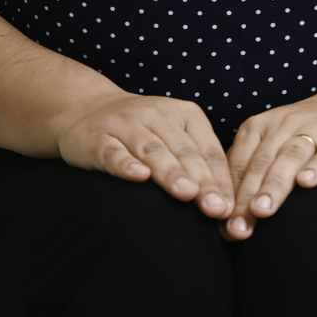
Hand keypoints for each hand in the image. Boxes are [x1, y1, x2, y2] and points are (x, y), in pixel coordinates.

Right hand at [56, 92, 235, 216]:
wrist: (85, 108)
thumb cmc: (141, 132)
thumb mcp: (174, 137)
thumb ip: (198, 163)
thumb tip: (225, 204)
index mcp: (185, 115)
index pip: (208, 150)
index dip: (221, 180)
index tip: (231, 208)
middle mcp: (157, 116)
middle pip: (185, 153)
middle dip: (203, 182)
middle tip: (217, 208)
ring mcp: (126, 126)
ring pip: (153, 151)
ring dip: (172, 173)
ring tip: (188, 194)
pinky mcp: (98, 139)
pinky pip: (114, 153)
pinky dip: (126, 165)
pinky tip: (138, 177)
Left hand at [221, 94, 316, 238]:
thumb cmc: (307, 139)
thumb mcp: (275, 149)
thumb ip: (251, 178)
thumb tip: (226, 224)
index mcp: (259, 127)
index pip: (239, 164)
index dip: (228, 195)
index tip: (222, 226)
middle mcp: (284, 125)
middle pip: (261, 163)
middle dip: (246, 198)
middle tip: (236, 228)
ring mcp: (315, 129)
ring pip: (290, 157)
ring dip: (274, 184)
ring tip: (261, 210)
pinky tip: (307, 183)